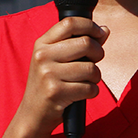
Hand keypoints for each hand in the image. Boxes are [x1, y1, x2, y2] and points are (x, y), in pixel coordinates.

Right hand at [18, 17, 108, 137]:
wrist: (33, 114)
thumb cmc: (48, 85)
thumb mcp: (56, 60)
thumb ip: (79, 43)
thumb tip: (105, 30)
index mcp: (42, 44)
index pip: (70, 23)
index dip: (90, 26)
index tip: (99, 34)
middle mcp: (42, 56)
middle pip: (85, 43)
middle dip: (98, 53)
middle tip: (94, 62)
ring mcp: (48, 74)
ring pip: (91, 68)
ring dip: (96, 77)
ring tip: (86, 81)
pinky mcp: (56, 92)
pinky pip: (89, 88)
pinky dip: (92, 92)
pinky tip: (82, 94)